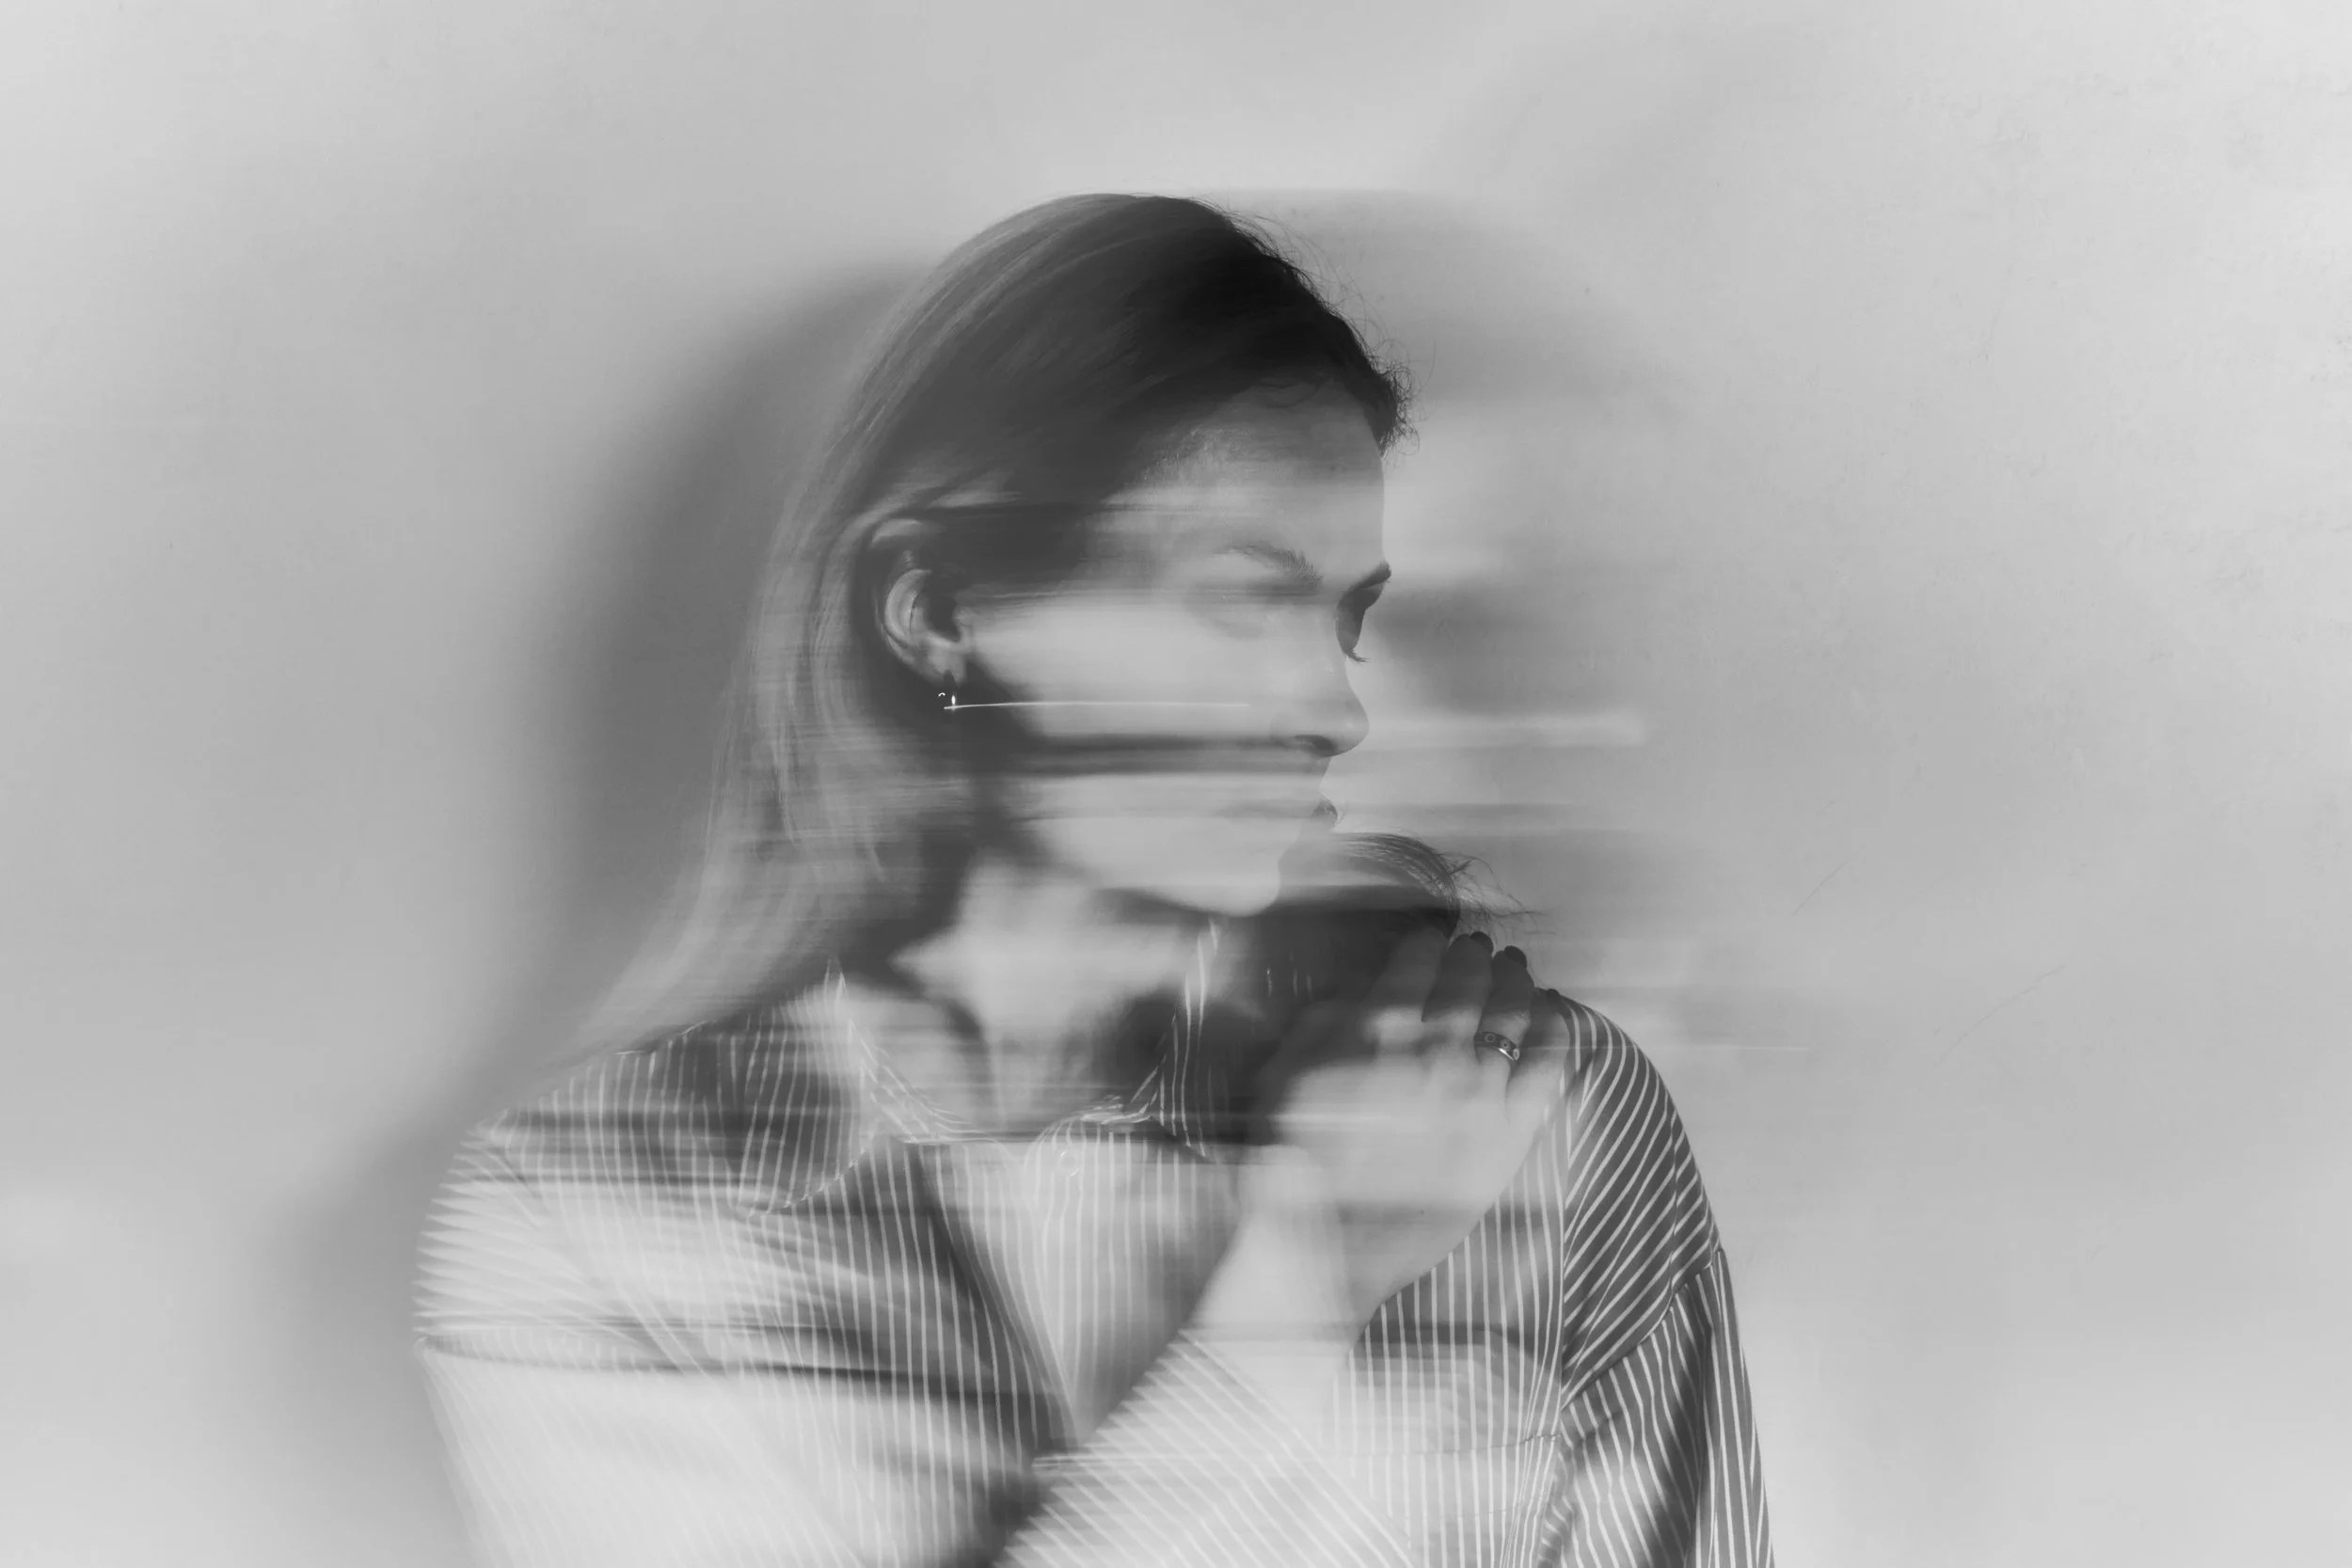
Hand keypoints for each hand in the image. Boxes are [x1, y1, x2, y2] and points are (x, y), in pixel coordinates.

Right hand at [1249, 927, 1570, 1324]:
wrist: (1324, 1248)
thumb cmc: (1291, 1160)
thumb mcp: (1283, 1069)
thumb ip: (1327, 1017)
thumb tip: (1369, 989)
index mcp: (1379, 1028)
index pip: (1419, 958)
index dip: (1428, 941)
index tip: (1433, 940)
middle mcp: (1437, 1049)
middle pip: (1472, 977)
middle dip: (1474, 955)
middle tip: (1477, 949)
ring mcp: (1481, 1091)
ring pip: (1515, 1011)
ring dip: (1515, 980)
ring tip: (1514, 968)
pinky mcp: (1510, 1134)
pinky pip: (1547, 1064)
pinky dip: (1555, 1027)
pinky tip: (1553, 1010)